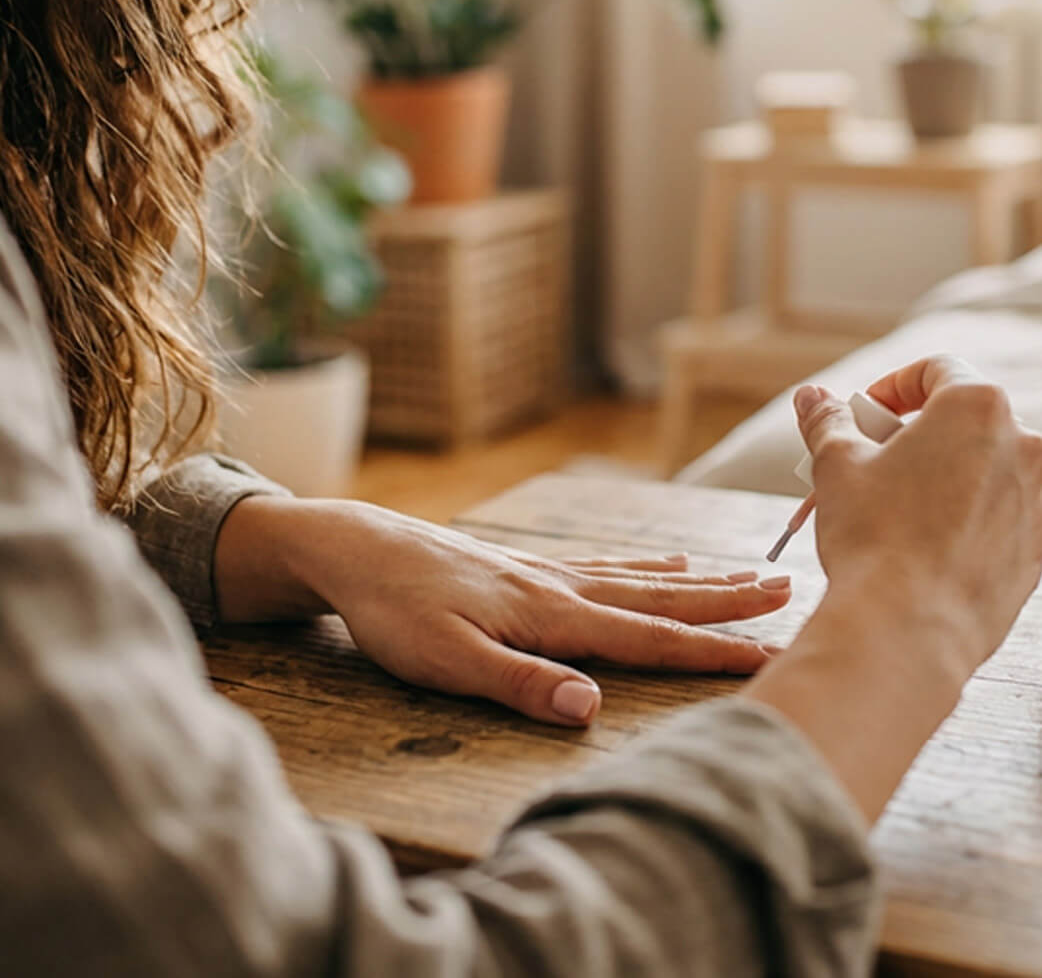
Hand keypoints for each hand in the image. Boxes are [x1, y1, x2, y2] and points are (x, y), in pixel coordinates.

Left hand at [216, 496, 791, 725]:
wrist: (356, 546)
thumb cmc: (395, 610)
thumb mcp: (445, 659)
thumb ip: (519, 683)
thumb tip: (592, 707)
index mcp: (551, 616)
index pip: (647, 638)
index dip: (711, 650)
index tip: (771, 654)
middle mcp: (561, 586)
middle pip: (658, 597)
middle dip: (724, 600)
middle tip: (786, 590)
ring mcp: (546, 571)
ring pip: (638, 576)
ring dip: (695, 580)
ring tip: (742, 573)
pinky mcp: (526, 566)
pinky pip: (603, 563)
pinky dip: (642, 564)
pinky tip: (657, 562)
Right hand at [747, 355, 1041, 823]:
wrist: (909, 630)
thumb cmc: (874, 538)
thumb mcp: (836, 466)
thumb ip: (827, 422)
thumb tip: (812, 399)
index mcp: (978, 407)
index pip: (936, 370)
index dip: (890, 387)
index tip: (863, 418)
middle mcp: (1027, 446)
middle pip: (963, 421)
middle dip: (913, 437)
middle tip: (869, 466)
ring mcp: (1040, 500)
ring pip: (983, 469)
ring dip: (938, 477)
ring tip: (890, 509)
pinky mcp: (1041, 549)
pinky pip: (1000, 515)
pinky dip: (963, 517)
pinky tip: (920, 545)